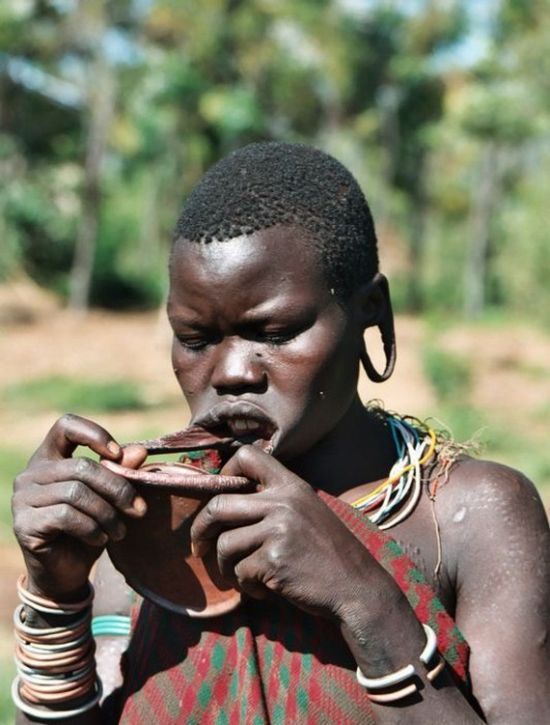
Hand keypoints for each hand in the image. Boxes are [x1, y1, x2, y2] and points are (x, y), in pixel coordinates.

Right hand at [12, 414, 145, 599]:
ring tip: (120, 531)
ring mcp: (23, 498)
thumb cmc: (89, 528)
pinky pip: (66, 516)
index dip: (94, 434)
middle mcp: (31, 473)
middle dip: (117, 488)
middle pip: (81, 466)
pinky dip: (92, 528)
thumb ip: (121, 472)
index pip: (66, 426)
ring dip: (107, 514)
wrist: (67, 573)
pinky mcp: (24, 523)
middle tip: (139, 510)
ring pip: (76, 492)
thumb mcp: (109, 498)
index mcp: (50, 458)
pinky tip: (101, 540)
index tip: (117, 455)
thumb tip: (141, 451)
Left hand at [190, 445, 374, 619]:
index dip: (224, 473)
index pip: (246, 455)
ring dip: (226, 567)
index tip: (220, 496)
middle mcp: (283, 502)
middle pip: (219, 504)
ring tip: (244, 576)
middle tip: (199, 546)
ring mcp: (278, 530)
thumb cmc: (328, 553)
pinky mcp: (274, 560)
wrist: (357, 588)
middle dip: (201, 528)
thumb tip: (224, 502)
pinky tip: (264, 589)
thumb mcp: (307, 512)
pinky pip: (239, 572)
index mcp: (291, 485)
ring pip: (225, 544)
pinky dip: (246, 586)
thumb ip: (275, 501)